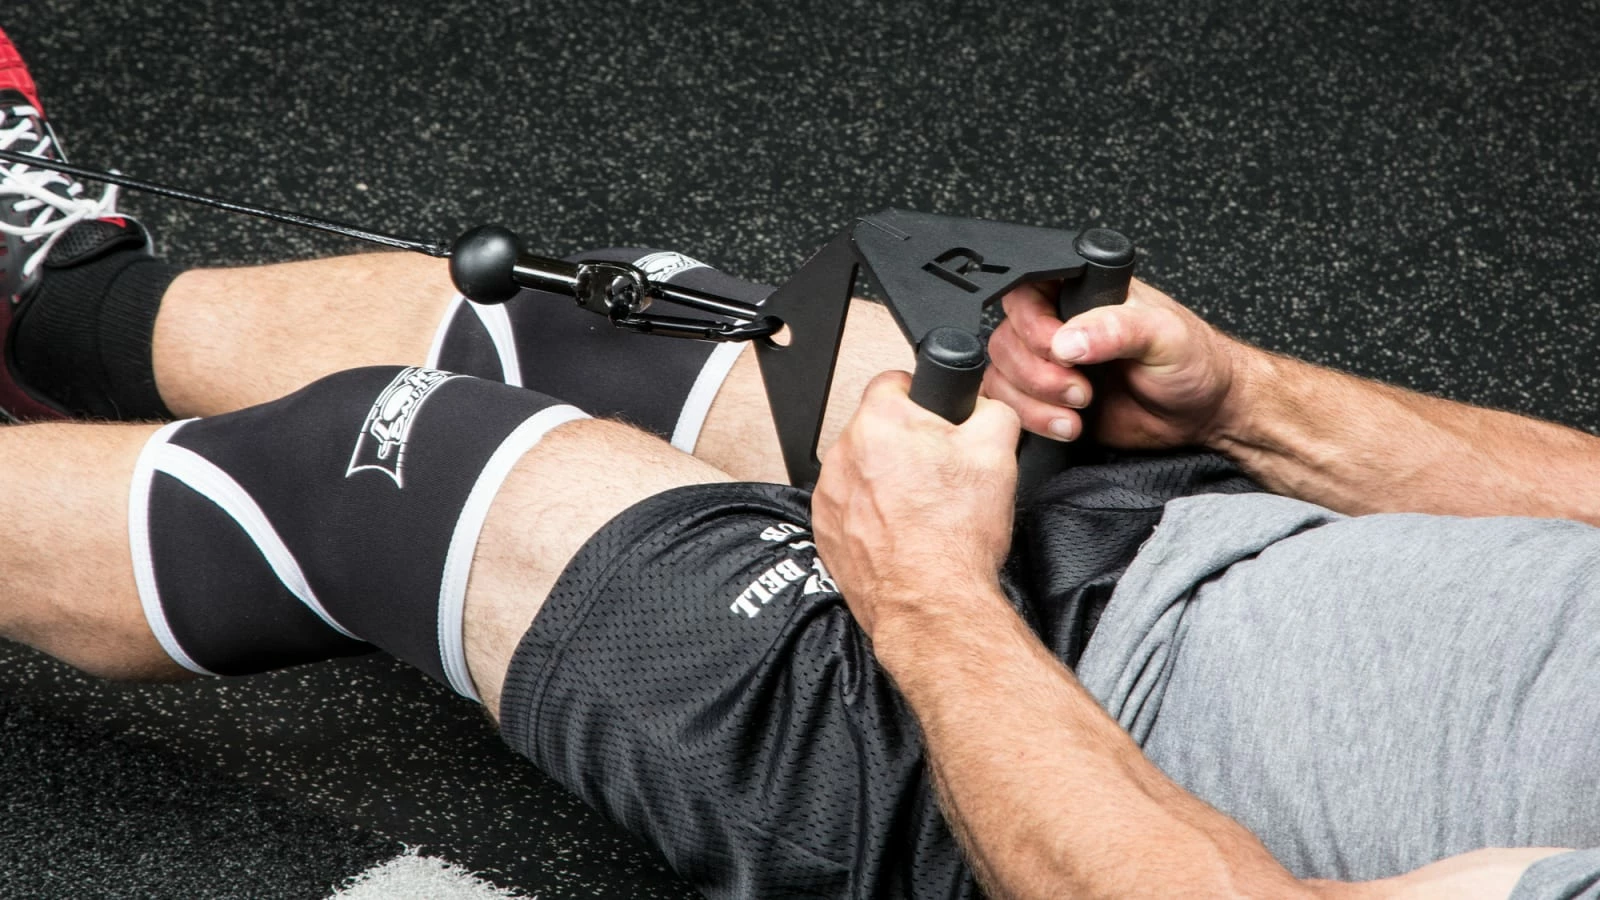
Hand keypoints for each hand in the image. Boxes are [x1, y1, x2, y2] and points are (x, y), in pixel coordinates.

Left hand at [811, 372, 1019, 641]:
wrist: (930, 601)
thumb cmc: (955, 534)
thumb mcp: (998, 451)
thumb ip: (992, 410)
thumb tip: (985, 407)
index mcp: (879, 422)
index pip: (895, 381)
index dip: (924, 397)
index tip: (937, 419)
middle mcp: (843, 452)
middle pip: (878, 429)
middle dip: (908, 443)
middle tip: (940, 472)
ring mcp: (830, 494)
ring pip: (863, 469)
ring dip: (888, 480)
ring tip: (924, 509)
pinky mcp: (826, 530)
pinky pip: (852, 506)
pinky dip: (873, 514)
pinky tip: (904, 532)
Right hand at [982, 278, 1242, 448]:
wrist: (1204, 413)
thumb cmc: (1194, 362)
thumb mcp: (1163, 335)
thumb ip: (1116, 328)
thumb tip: (1068, 340)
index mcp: (1082, 291)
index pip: (1026, 289)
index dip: (1033, 322)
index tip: (1062, 348)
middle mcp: (1058, 322)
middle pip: (1006, 338)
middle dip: (1037, 372)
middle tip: (1081, 388)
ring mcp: (1048, 363)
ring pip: (1001, 375)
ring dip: (1033, 400)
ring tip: (1079, 409)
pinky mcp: (1045, 400)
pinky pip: (1009, 406)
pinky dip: (1031, 419)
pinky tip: (1067, 425)